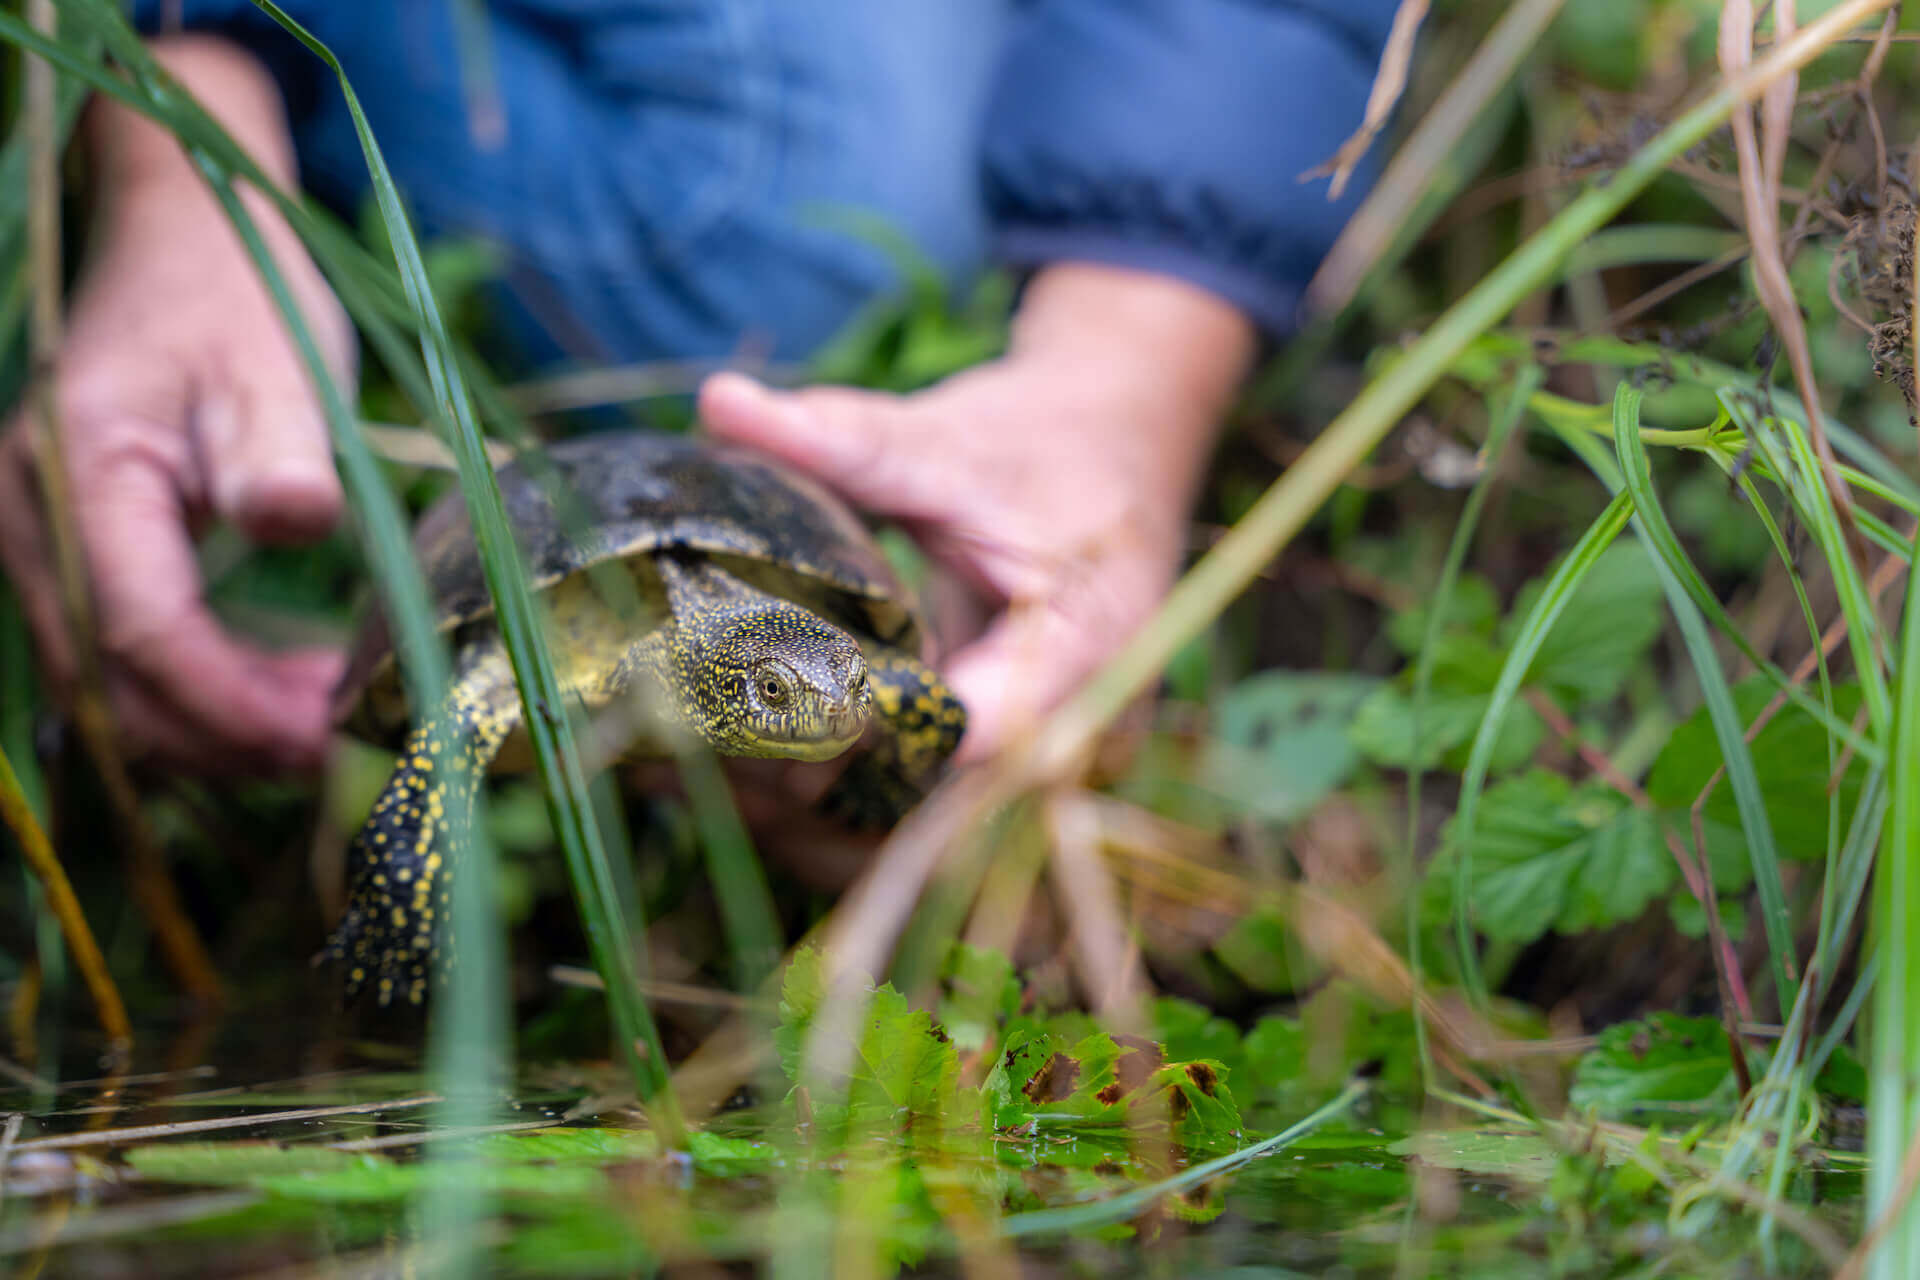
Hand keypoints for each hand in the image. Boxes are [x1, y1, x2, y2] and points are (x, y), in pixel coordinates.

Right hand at [0, 38, 348, 770]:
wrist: (185, 243)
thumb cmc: (237, 298)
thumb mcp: (278, 365)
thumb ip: (281, 449)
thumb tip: (295, 520)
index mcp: (78, 472)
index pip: (138, 629)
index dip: (226, 704)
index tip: (319, 741)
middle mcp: (31, 520)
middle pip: (110, 680)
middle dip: (222, 737)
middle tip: (337, 750)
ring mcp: (42, 543)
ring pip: (109, 681)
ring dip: (214, 724)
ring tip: (326, 720)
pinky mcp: (74, 555)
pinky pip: (120, 651)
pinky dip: (199, 689)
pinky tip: (285, 689)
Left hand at [699, 262, 1255, 766]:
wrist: (1120, 441)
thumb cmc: (1052, 440)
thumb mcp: (952, 441)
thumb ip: (846, 440)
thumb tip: (721, 405)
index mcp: (1083, 651)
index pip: (963, 736)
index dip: (861, 738)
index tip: (761, 717)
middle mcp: (1068, 720)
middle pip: (936, 796)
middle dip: (824, 787)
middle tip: (704, 753)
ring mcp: (1034, 742)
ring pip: (921, 806)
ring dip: (823, 798)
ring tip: (704, 765)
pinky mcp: (992, 742)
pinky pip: (916, 783)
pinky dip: (841, 775)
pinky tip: (750, 757)